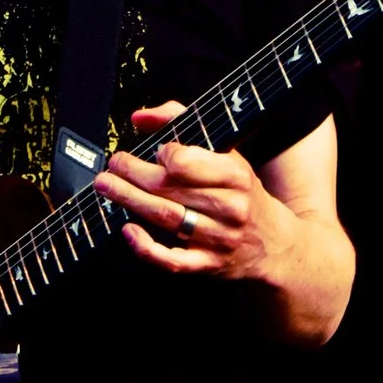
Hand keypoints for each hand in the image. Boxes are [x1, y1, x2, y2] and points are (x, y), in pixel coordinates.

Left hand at [95, 102, 295, 281]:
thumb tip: (140, 117)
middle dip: (132, 174)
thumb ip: (181, 122)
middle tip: (112, 165)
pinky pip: (173, 261)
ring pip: (166, 217)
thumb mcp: (226, 152)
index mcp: (235, 174)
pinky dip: (146, 247)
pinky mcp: (208, 264)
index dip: (164, 154)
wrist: (275, 243)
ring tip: (106, 186)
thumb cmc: (243, 192)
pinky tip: (128, 231)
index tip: (152, 149)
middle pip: (169, 188)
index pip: (188, 162)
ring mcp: (218, 238)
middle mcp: (229, 206)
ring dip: (129, 200)